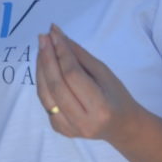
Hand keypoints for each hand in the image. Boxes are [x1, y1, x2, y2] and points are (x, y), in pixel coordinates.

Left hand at [36, 24, 143, 145]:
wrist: (121, 126)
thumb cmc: (116, 96)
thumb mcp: (104, 72)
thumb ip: (79, 55)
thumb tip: (58, 35)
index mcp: (100, 108)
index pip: (73, 75)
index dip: (61, 52)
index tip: (55, 33)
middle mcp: (82, 122)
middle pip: (56, 85)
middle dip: (47, 58)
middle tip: (44, 37)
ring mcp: (68, 129)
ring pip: (45, 93)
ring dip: (40, 67)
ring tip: (42, 47)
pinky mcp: (59, 129)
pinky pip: (45, 101)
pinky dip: (42, 81)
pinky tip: (44, 65)